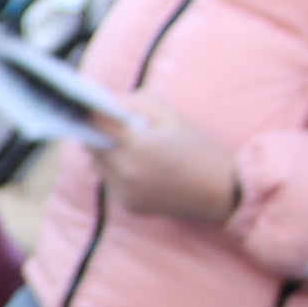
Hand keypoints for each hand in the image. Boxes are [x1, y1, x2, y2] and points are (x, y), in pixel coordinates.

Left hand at [93, 93, 241, 224]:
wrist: (223, 194)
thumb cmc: (201, 150)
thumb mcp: (173, 118)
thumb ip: (139, 103)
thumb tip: (110, 100)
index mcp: (137, 147)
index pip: (96, 123)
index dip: (90, 111)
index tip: (84, 101)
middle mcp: (124, 172)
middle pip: (91, 145)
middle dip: (95, 130)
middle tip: (100, 118)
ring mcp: (124, 192)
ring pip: (97, 164)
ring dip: (103, 150)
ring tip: (118, 139)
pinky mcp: (128, 205)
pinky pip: (110, 181)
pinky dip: (114, 170)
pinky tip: (134, 162)